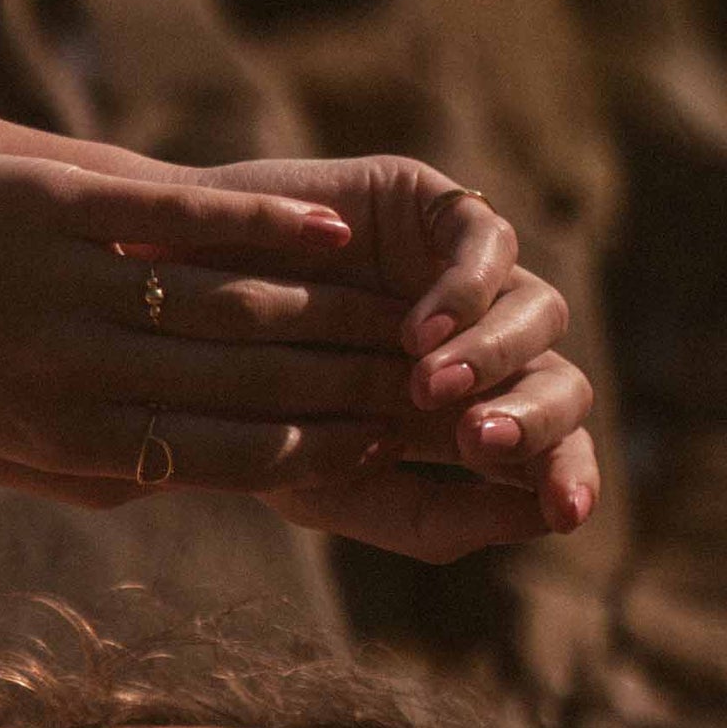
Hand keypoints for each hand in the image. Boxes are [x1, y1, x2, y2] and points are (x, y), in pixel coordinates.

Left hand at [0, 150, 593, 559]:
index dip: (330, 450)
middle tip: (438, 377)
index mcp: (69, 445)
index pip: (235, 458)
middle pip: (258, 384)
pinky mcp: (58, 204)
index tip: (396, 443)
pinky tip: (331, 237)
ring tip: (409, 314)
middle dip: (360, 384)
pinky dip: (267, 229)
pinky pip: (186, 222)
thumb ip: (91, 472)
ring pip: (239, 307)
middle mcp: (81, 374)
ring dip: (338, 313)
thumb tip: (187, 480)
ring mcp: (72, 283)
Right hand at [175, 155, 595, 555]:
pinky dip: (466, 290)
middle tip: (478, 443)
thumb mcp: (329, 486)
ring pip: (541, 313)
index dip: (567, 476)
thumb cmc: (238, 412)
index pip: (548, 452)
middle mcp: (477, 349)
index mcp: (461, 422)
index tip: (560, 512)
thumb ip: (426, 518)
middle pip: (561, 384)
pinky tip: (417, 329)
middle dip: (537, 420)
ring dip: (493, 355)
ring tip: (422, 384)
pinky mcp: (433, 208)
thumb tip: (538, 519)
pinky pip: (490, 241)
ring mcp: (460, 275)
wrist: (158, 318)